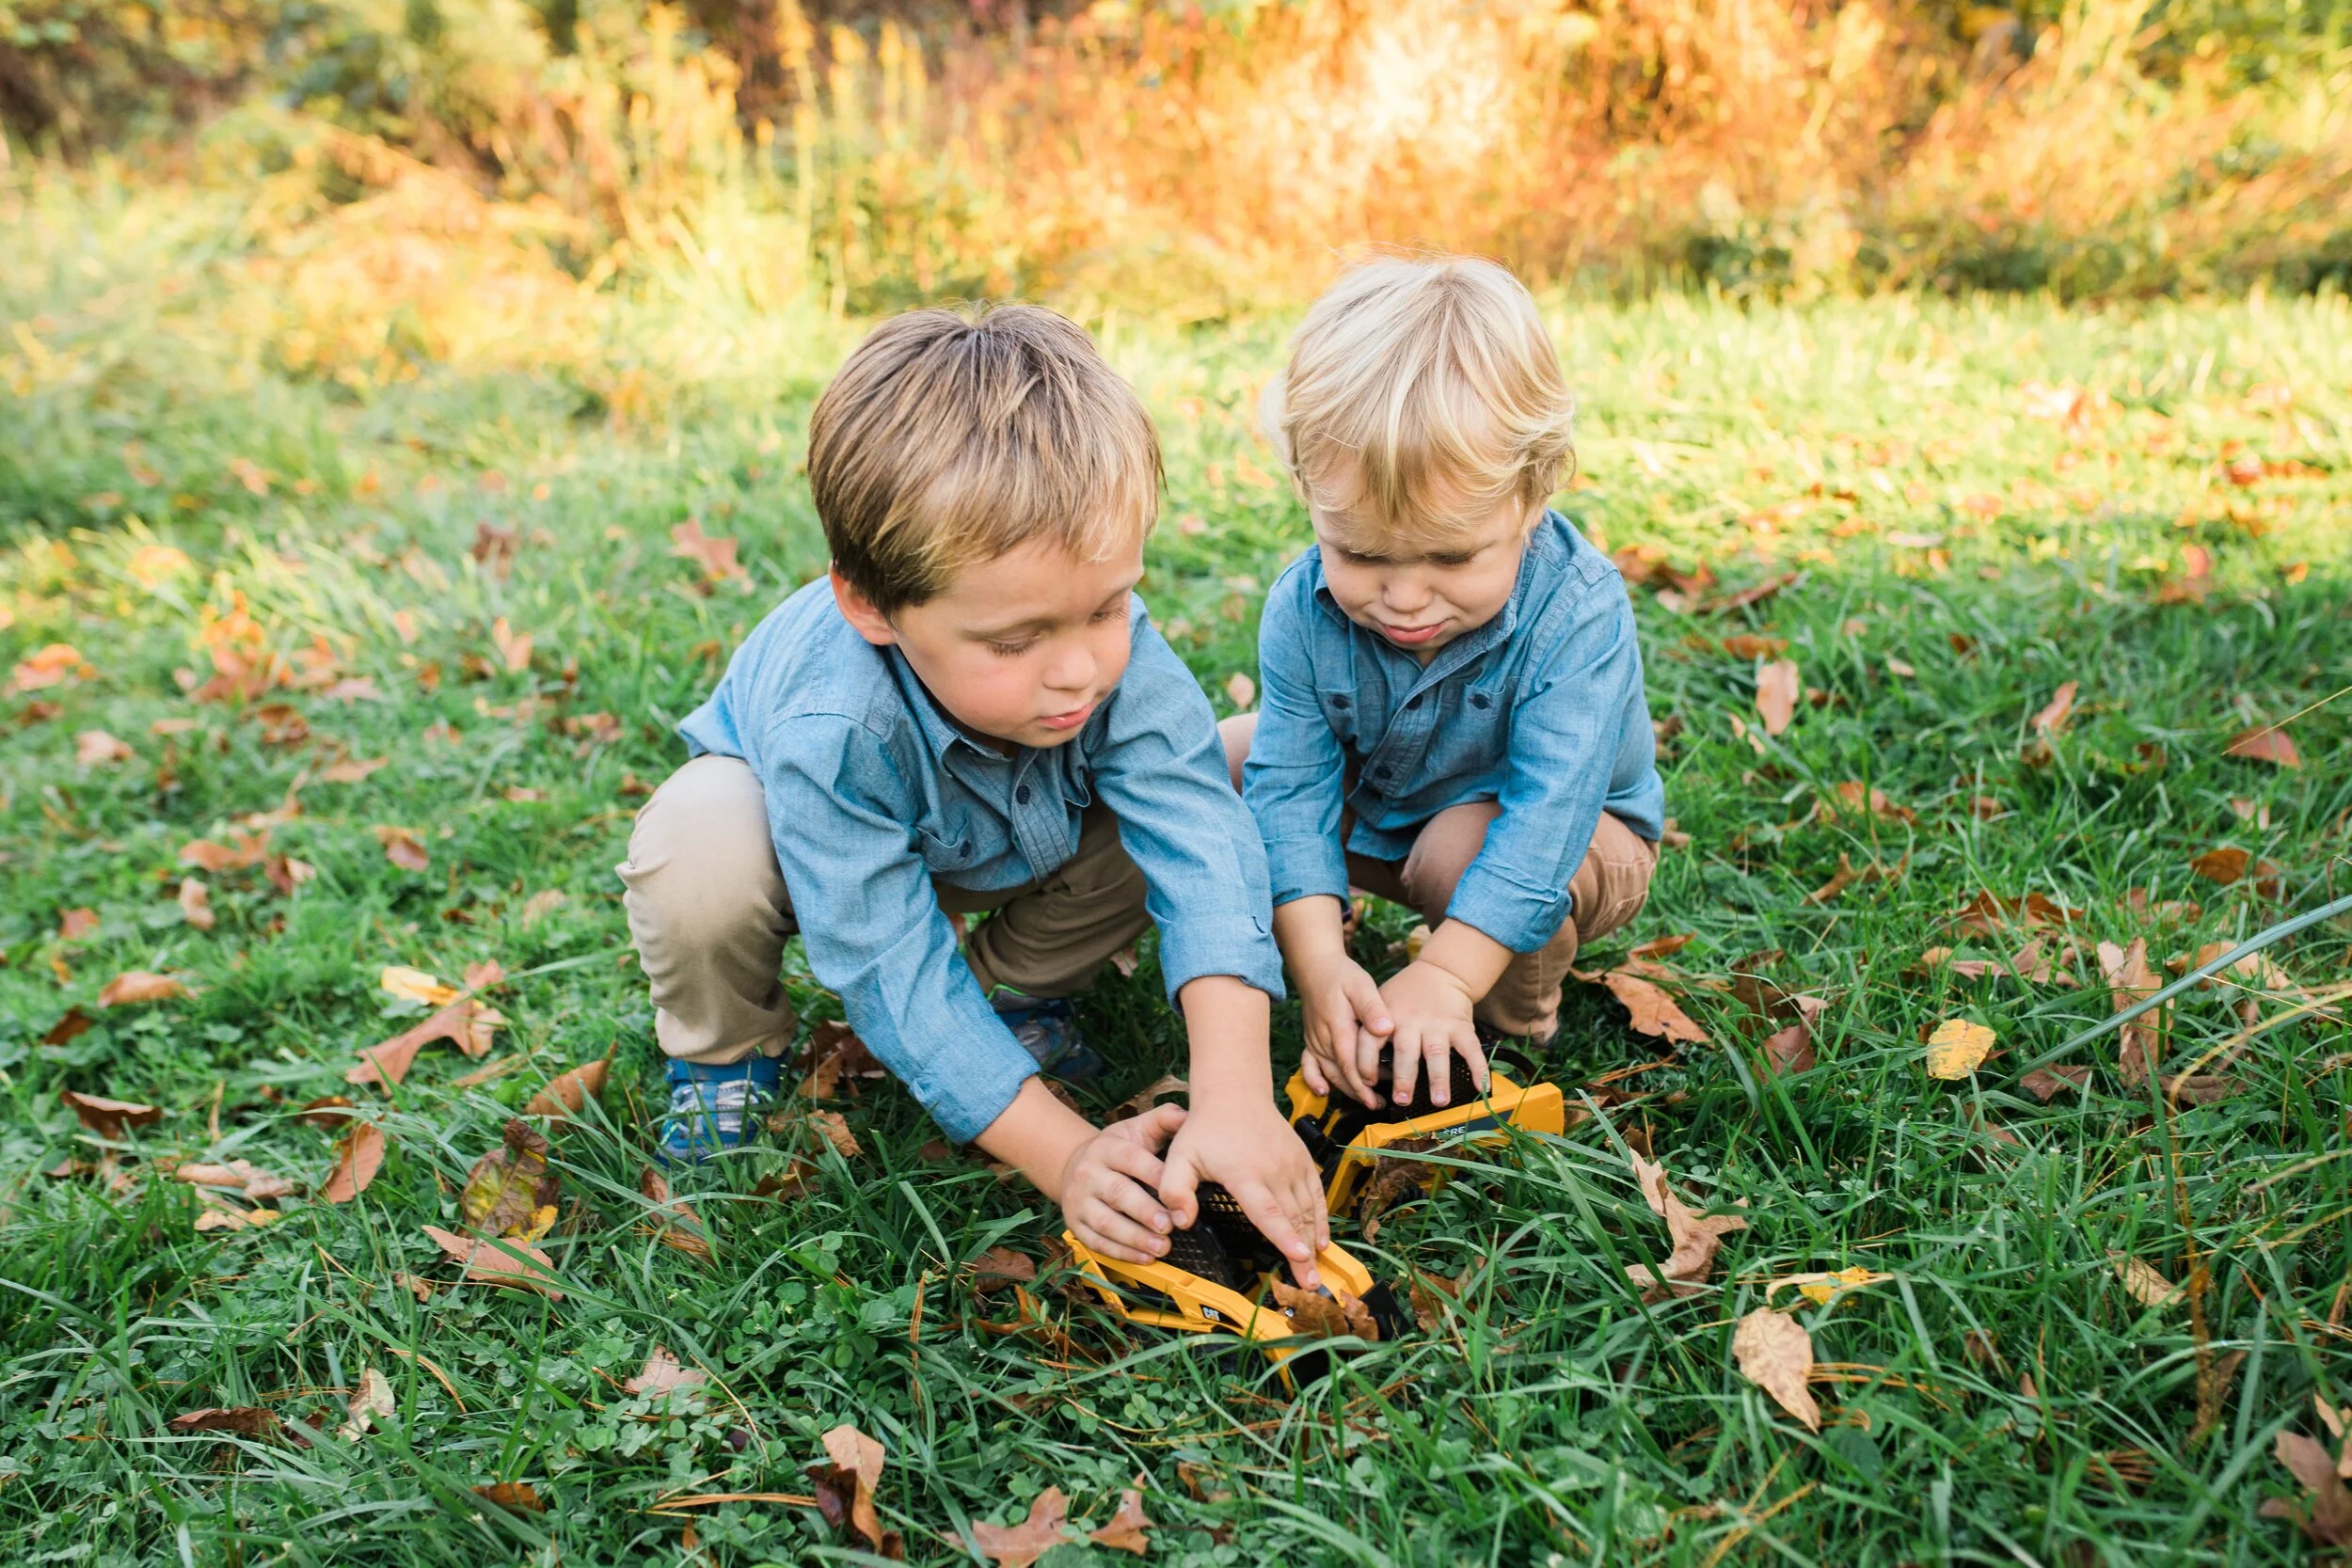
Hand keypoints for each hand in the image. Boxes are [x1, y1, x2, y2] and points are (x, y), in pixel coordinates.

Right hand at [1058, 1103, 1185, 1264]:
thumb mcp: (1136, 1129)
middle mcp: (1089, 1174)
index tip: (1178, 1190)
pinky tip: (1145, 1257)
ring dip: (1135, 1237)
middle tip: (1170, 1225)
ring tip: (1162, 1246)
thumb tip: (1188, 1117)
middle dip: (1145, 1211)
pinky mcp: (1076, 1225)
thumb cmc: (1117, 1149)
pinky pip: (1097, 1242)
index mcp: (1106, 1148)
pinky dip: (1121, 1253)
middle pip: (1118, 1193)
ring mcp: (1079, 1201)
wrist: (1073, 1165)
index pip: (1131, 1160)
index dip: (1155, 1175)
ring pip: (1106, 1222)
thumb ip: (1163, 1120)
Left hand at [1158, 1098, 1331, 1288]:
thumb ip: (1175, 1190)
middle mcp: (1274, 1169)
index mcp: (1245, 1173)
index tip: (1300, 1257)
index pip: (1268, 1211)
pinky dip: (1322, 1218)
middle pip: (1293, 1218)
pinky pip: (1316, 1193)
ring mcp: (1292, 1163)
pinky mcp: (1302, 1159)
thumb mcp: (1179, 1156)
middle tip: (1311, 1284)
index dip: (1284, 1236)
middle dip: (1304, 1254)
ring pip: (1308, 1209)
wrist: (1234, 1092)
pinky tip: (1321, 1239)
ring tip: (1317, 1270)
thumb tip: (1179, 1223)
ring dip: (1314, 1240)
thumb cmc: (1205, 1128)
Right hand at [1295, 951, 1392, 1108]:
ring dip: (1346, 1090)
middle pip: (1340, 1073)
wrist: (1315, 967)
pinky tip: (1324, 1091)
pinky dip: (1314, 1080)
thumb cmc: (1341, 975)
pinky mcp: (1311, 1041)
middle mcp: (1323, 1039)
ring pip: (1329, 1073)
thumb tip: (1385, 1027)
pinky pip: (1308, 1066)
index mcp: (1338, 1027)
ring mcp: (1315, 1041)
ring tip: (1366, 1102)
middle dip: (1359, 1093)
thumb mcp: (1362, 985)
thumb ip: (1373, 1007)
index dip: (1363, 1081)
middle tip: (1378, 1105)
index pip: (1350, 1063)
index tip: (1379, 1092)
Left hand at [1377, 960, 1488, 1109]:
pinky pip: (1470, 1048)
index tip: (1367, 1083)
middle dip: (1404, 1077)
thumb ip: (1369, 1032)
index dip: (1366, 1062)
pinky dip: (1478, 1068)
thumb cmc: (1404, 996)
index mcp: (1387, 1017)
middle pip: (1405, 1051)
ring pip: (1437, 1052)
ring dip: (1438, 1078)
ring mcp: (1438, 1024)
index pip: (1370, 1040)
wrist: (1440, 971)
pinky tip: (1481, 1087)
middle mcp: (1411, 1021)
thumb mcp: (1380, 1004)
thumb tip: (1358, 1074)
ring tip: (1439, 1101)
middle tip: (1402, 1100)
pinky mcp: (1460, 1026)